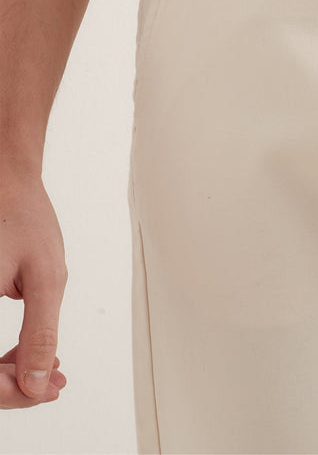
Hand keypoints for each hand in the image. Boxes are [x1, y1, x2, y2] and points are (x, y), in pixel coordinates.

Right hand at [1, 175, 67, 407]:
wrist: (8, 184)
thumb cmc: (24, 220)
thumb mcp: (44, 278)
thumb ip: (40, 334)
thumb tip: (37, 386)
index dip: (9, 391)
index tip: (46, 390)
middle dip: (11, 387)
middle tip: (54, 385)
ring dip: (7, 375)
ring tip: (50, 373)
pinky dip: (0, 357)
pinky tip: (28, 355)